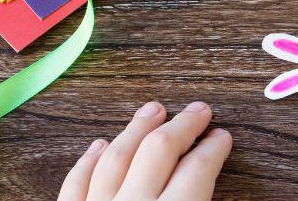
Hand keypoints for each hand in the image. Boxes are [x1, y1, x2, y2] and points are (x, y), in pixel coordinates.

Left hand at [59, 102, 232, 200]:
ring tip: (152, 111)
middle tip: (197, 111)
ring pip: (116, 157)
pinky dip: (87, 161)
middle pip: (159, 151)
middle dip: (182, 126)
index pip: (198, 170)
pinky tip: (99, 145)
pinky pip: (76, 182)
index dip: (214, 148)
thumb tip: (207, 186)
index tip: (221, 137)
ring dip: (136, 130)